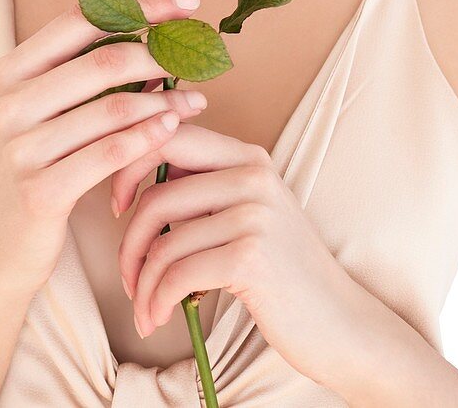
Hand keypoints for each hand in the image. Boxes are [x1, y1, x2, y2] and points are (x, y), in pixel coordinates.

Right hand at [0, 0, 205, 299]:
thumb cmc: (29, 168)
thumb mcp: (39, 111)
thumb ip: (82, 73)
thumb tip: (156, 37)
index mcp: (9, 70)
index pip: (81, 18)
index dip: (140, 5)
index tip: (187, 2)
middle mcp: (9, 103)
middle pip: (104, 60)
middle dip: (162, 54)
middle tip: (198, 58)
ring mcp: (20, 149)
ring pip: (114, 108)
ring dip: (166, 99)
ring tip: (196, 99)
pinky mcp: (39, 192)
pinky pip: (110, 153)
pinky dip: (149, 136)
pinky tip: (174, 127)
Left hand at [112, 120, 365, 384]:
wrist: (339, 321)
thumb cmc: (282, 270)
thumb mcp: (250, 211)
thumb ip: (205, 187)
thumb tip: (135, 172)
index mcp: (248, 156)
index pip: (168, 136)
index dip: (128, 165)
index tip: (117, 204)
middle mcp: (252, 175)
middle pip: (157, 195)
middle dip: (128, 240)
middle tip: (126, 273)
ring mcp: (253, 213)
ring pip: (163, 242)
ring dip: (142, 284)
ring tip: (144, 307)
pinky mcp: (249, 255)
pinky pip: (176, 274)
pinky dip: (157, 301)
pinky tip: (158, 317)